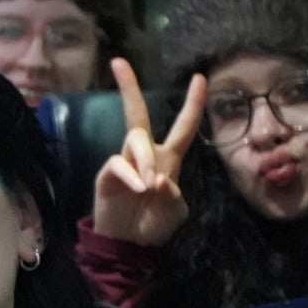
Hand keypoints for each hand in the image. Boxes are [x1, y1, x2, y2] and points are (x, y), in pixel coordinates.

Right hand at [90, 58, 207, 247]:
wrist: (130, 245)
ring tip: (149, 185)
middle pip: (137, 114)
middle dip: (128, 88)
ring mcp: (124, 163)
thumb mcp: (175, 212)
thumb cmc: (156, 225)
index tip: (200, 78)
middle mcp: (145, 154)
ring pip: (133, 139)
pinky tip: (139, 188)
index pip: (183, 126)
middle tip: (118, 62)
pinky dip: (130, 175)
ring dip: (144, 159)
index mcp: (169, 159)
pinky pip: (118, 163)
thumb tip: (158, 179)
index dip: (193, 103)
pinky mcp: (107, 175)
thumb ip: (172, 196)